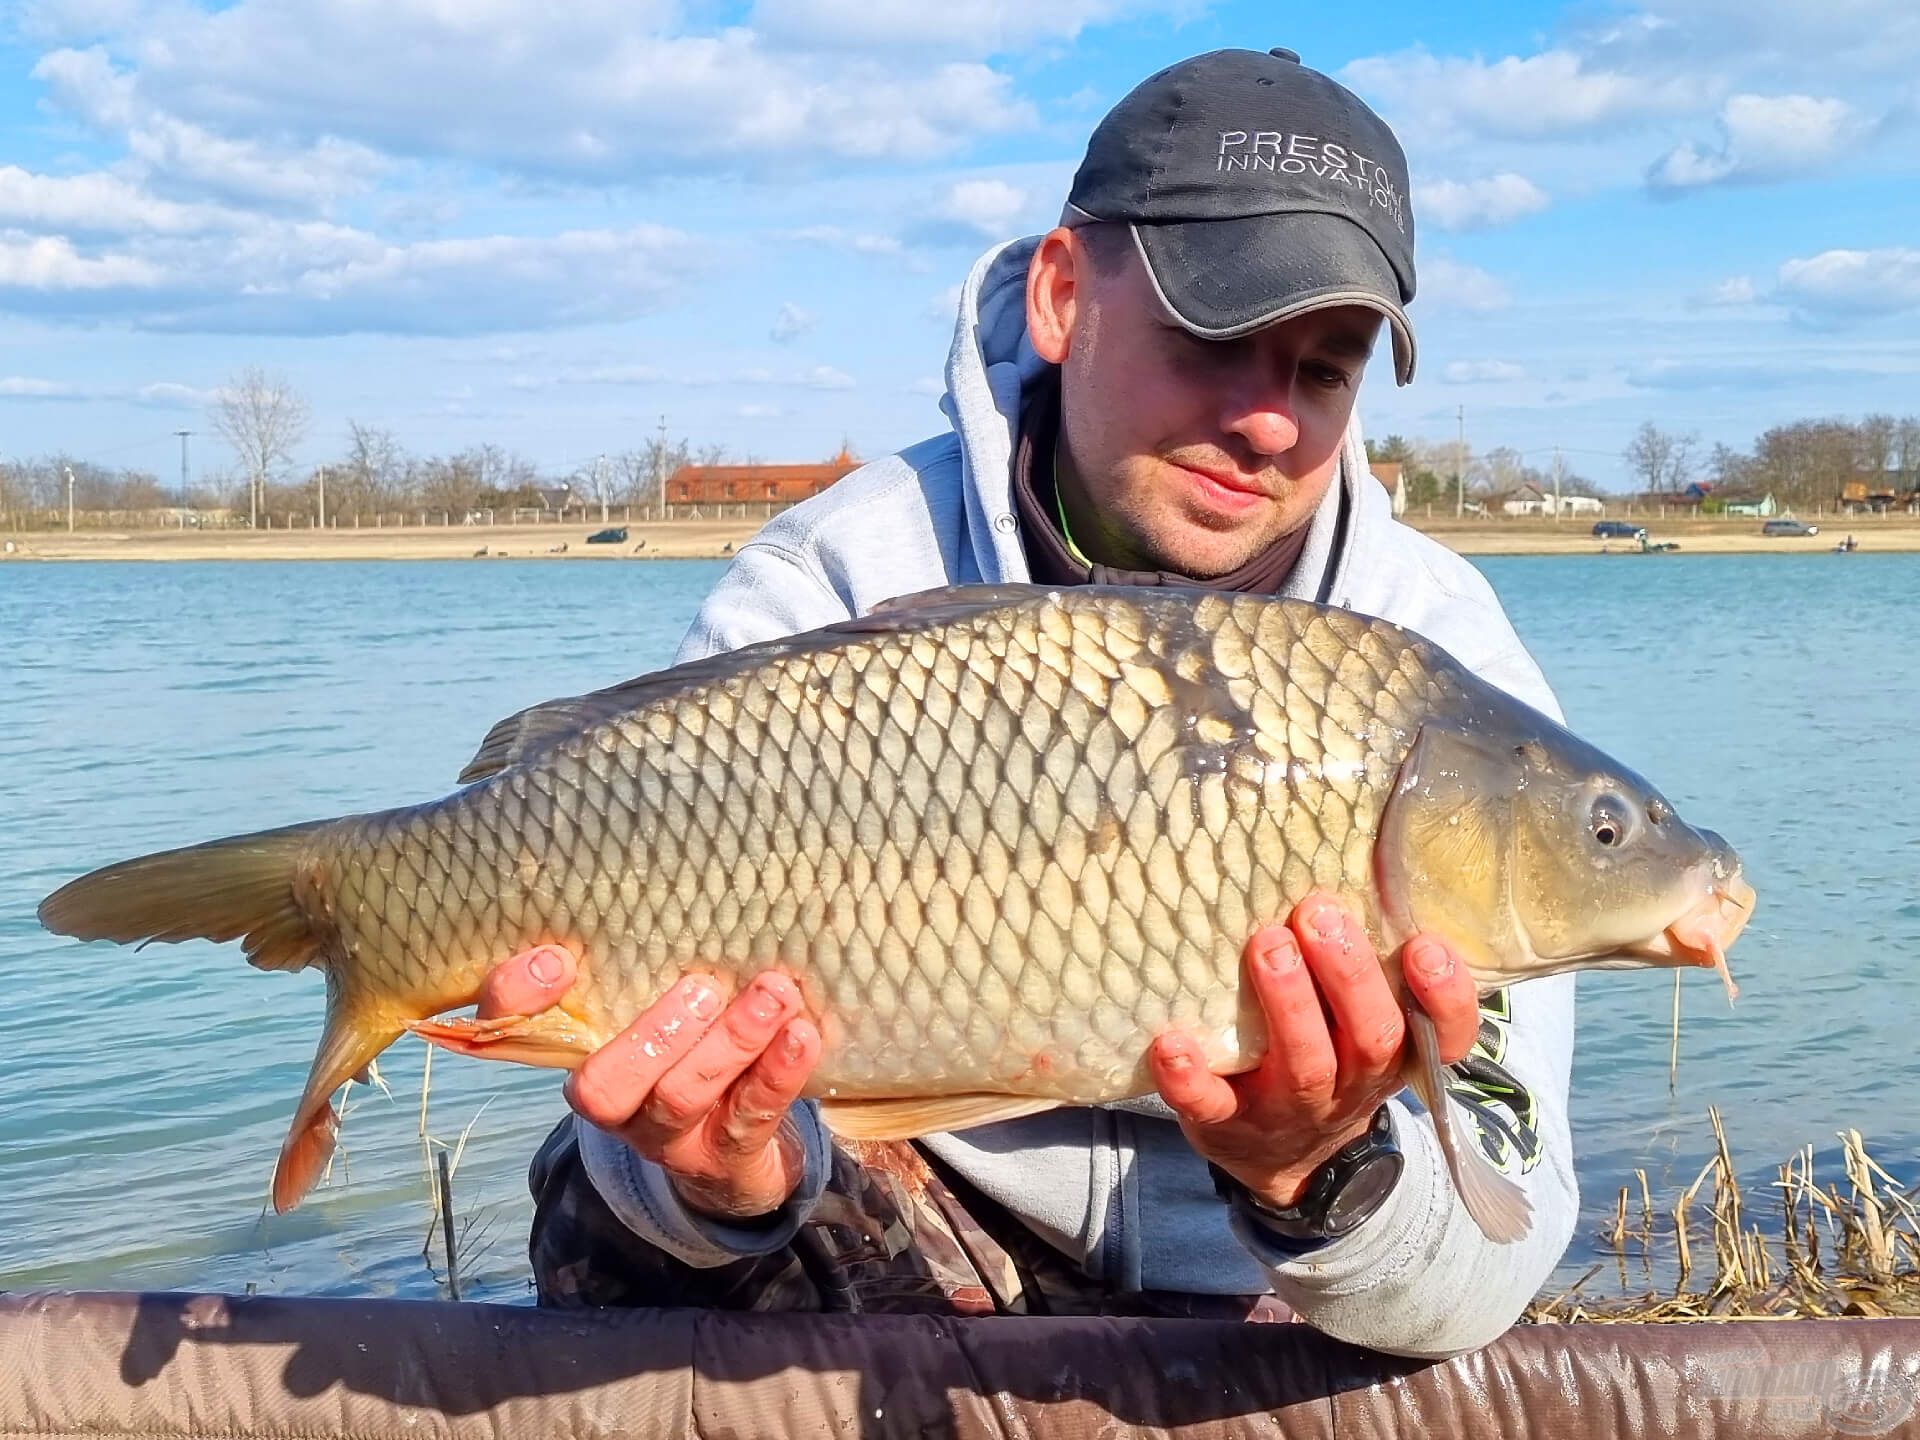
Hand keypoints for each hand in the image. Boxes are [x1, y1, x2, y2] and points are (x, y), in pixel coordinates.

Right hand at [477, 946, 821, 1220]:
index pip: (512, 1027)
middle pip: (604, 1084)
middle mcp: (613, 1101)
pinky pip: (748, 1118)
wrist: (736, 1153)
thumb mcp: (655, 996)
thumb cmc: (691, 1045)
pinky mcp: (725, 1157)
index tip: (556, 957)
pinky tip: (801, 1034)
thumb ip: (645, 949)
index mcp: (580, 1048)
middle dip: (653, 1033)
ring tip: (773, 994)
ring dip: (729, 1043)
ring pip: (681, 1098)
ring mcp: (667, 1138)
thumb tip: (668, 854)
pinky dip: (777, 1073)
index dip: (517, 997)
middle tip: (701, 985)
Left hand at [1148, 891, 1479, 1210]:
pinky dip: (1190, 1076)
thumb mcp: (1361, 1028)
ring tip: (1267, 943)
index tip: (1425, 946)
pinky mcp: (1228, 1124)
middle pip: (1370, 1037)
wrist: (1282, 1162)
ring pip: (1303, 1064)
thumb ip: (1366, 970)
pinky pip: (1211, 1106)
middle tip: (1319, 913)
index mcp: (1393, 1056)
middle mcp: (1351, 1085)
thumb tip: (1351, 864)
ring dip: (1287, 1003)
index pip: (1446, 1037)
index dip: (1445, 997)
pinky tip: (1172, 1041)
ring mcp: (1289, 1109)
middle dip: (1348, 974)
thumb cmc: (1326, 1060)